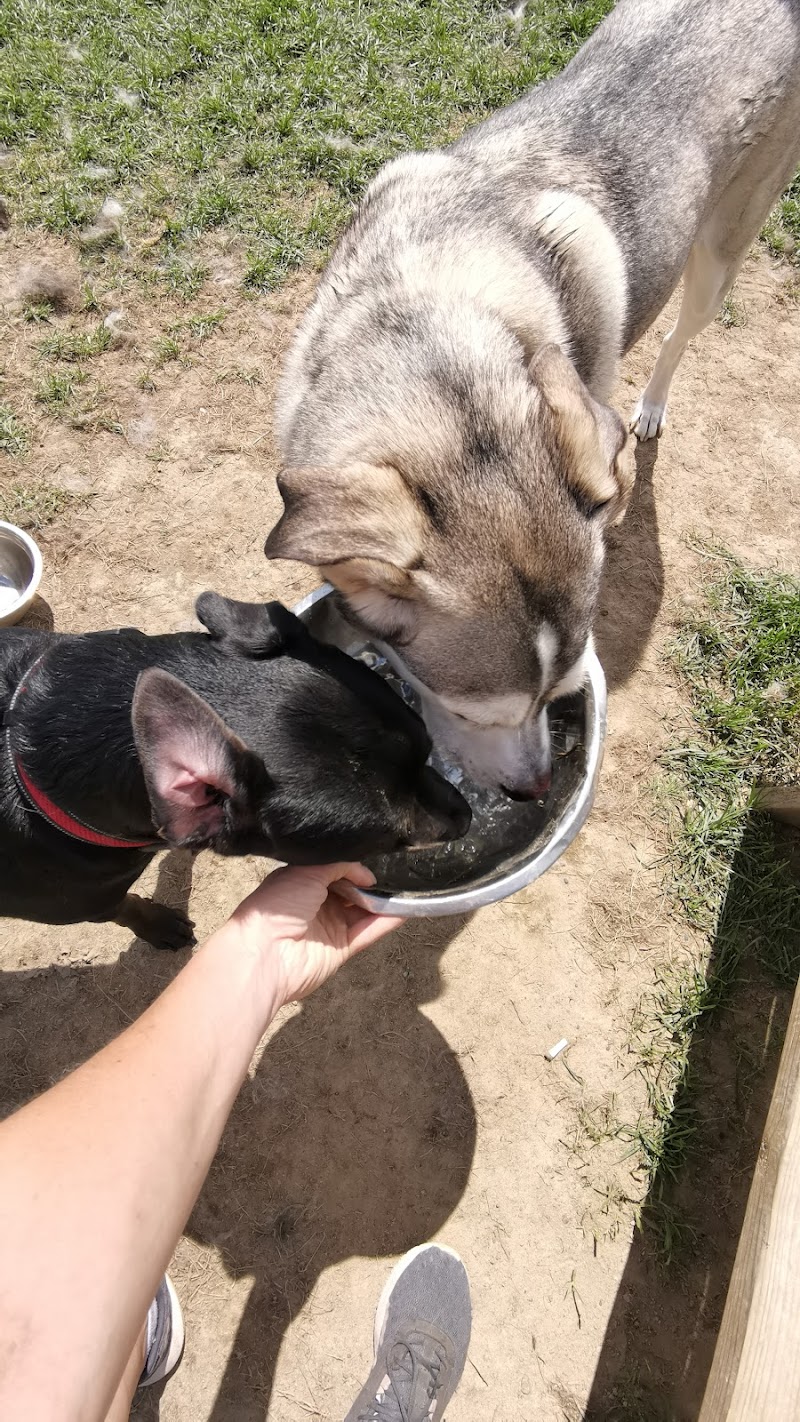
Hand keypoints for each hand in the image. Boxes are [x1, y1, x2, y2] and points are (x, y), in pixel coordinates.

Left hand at [228, 863, 403, 1004]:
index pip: (332, 869)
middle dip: (369, 882)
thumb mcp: (307, 871)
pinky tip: (406, 909)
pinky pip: (368, 933)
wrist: (266, 953)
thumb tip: (365, 873)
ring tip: (406, 886)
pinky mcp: (341, 949)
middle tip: (393, 870)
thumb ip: (339, 865)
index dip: (352, 865)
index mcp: (300, 882)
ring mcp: (328, 927)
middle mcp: (315, 904)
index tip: (373, 859)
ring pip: (362, 911)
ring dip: (382, 901)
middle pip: (350, 890)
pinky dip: (386, 922)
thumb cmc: (279, 905)